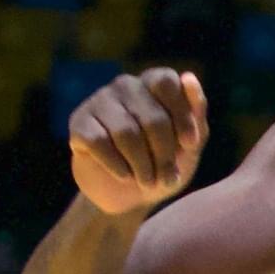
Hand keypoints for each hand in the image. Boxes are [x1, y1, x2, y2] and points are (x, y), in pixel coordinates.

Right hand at [69, 68, 209, 217]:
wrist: (131, 196)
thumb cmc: (164, 164)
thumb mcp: (190, 144)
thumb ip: (195, 113)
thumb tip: (189, 77)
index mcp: (154, 84)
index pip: (166, 82)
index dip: (181, 116)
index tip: (189, 145)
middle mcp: (126, 86)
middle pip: (152, 117)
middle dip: (164, 155)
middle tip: (167, 178)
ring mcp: (100, 101)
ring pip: (126, 133)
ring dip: (142, 166)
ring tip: (148, 182)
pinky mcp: (79, 123)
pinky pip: (99, 142)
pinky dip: (116, 165)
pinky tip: (124, 175)